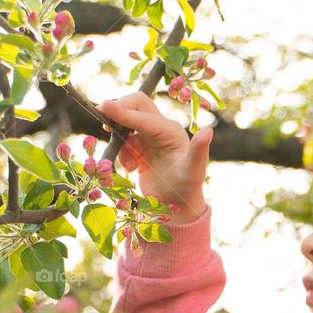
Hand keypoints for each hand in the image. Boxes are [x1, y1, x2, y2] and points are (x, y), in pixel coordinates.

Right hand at [95, 92, 213, 224]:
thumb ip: (198, 151)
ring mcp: (149, 138)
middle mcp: (160, 129)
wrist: (177, 207)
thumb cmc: (187, 189)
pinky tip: (131, 170)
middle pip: (135, 105)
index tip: (104, 107)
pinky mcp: (140, 150)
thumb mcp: (193, 171)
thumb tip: (209, 131)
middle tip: (103, 122)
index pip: (143, 114)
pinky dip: (121, 154)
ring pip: (125, 126)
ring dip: (119, 141)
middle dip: (118, 111)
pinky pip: (122, 142)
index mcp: (171, 130)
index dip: (123, 110)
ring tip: (130, 166)